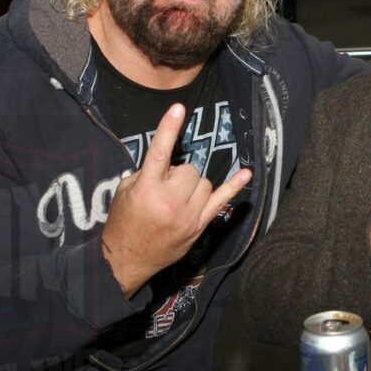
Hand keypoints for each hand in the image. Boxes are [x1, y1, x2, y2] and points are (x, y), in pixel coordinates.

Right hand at [101, 103, 251, 297]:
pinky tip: (247, 173)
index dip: (168, 128)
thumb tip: (168, 162)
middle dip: (178, 173)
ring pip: (204, 182)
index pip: (160, 152)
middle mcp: (170, 201)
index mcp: (147, 189)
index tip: (178, 109)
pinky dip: (234, 186)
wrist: (125, 261)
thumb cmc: (123, 224)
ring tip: (176, 198)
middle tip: (164, 187)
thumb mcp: (124, 192)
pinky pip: (221, 201)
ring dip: (192, 185)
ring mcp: (188, 215)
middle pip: (189, 169)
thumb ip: (145, 173)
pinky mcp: (198, 226)